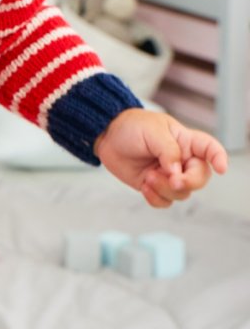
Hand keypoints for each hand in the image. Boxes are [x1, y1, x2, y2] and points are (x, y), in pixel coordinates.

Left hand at [94, 107, 228, 207]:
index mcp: (186, 141)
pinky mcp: (155, 186)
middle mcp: (181, 160)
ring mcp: (168, 175)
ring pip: (181, 193)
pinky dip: (156, 198)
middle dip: (188, 182)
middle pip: (199, 178)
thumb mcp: (152, 131)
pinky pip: (165, 202)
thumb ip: (168, 150)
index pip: (210, 149)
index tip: (220, 168)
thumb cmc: (132, 126)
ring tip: (148, 176)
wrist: (107, 136)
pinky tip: (145, 186)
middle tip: (173, 179)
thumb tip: (177, 171)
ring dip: (165, 189)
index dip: (219, 158)